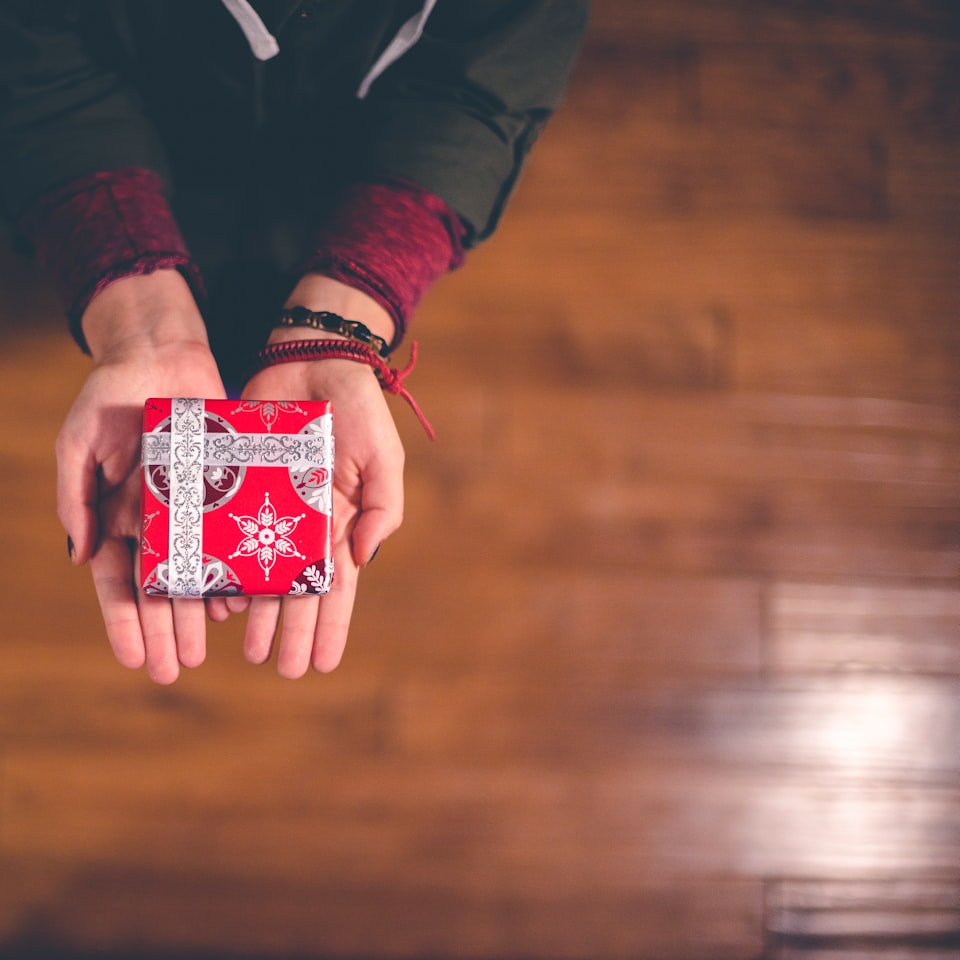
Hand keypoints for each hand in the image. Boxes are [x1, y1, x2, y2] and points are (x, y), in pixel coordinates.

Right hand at [57, 271, 225, 683]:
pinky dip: (234, 569)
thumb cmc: (112, 397)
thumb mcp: (81, 443)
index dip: (125, 622)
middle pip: (161, 590)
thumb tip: (80, 556)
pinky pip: (231, 538)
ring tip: (205, 649)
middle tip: (177, 671)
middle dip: (165, 631)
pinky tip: (240, 601)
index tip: (134, 660)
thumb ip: (75, 497)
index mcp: (117, 517)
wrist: (161, 355)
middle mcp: (157, 522)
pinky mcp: (226, 491)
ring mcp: (193, 510)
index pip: (120, 582)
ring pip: (197, 572)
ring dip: (198, 613)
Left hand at [205, 277, 404, 676]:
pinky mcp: (237, 488)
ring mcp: (269, 509)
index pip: (338, 587)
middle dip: (292, 631)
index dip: (332, 626)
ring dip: (257, 613)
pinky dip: (223, 567)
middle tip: (281, 669)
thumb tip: (362, 559)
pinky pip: (227, 534)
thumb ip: (382, 507)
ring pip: (260, 572)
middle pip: (297, 590)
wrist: (311, 361)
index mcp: (340, 523)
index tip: (325, 664)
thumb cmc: (356, 410)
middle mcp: (304, 525)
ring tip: (247, 649)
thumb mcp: (383, 458)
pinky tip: (216, 599)